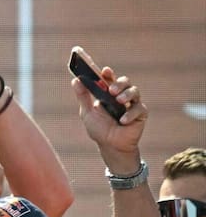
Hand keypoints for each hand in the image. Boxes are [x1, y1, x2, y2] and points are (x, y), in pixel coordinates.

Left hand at [71, 50, 145, 170]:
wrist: (110, 147)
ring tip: (118, 101)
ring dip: (126, 94)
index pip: (109, 79)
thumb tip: (75, 80)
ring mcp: (132, 104)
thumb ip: (83, 97)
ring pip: (135, 91)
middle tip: (111, 90)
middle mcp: (121, 96)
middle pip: (124, 82)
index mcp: (108, 94)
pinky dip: (129, 114)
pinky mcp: (140, 114)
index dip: (107, 73)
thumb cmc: (99, 129)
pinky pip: (139, 109)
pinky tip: (122, 121)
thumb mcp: (87, 113)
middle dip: (119, 83)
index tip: (103, 70)